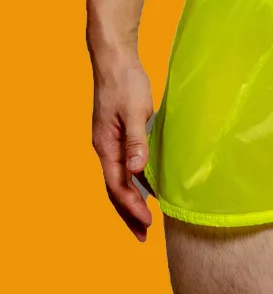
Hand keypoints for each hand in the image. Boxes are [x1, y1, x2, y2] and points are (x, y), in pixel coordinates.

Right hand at [92, 55, 153, 240]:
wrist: (115, 59)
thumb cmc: (126, 82)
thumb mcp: (135, 110)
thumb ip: (136, 140)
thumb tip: (137, 170)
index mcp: (105, 145)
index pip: (117, 185)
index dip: (132, 206)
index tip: (147, 222)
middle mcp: (104, 147)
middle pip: (114, 189)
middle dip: (128, 213)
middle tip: (143, 235)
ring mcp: (109, 141)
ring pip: (118, 178)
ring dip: (131, 199)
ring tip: (144, 219)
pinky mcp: (117, 134)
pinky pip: (123, 165)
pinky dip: (133, 181)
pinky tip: (145, 187)